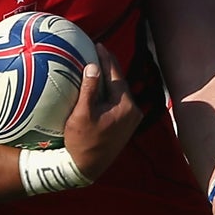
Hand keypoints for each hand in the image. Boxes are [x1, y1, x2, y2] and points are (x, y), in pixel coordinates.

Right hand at [62, 44, 141, 182]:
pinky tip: (101, 86)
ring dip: (110, 79)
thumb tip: (93, 66)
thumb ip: (89, 89)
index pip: (116, 76)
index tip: (98, 45)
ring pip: (120, 92)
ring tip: (99, 65)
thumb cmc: (81, 142)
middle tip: (99, 51)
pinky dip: (111, 92)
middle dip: (110, 67)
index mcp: (124, 106)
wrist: (86, 168)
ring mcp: (131, 120)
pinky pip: (119, 102)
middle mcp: (133, 112)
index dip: (107, 59)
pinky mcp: (126, 126)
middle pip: (120, 82)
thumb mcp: (82, 114)